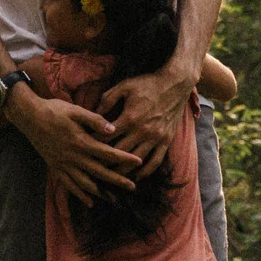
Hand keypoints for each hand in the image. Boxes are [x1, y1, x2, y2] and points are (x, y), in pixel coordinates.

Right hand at [7, 89, 141, 205]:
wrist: (29, 117)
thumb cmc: (54, 110)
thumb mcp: (75, 110)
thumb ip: (94, 120)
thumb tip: (113, 130)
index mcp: (81, 142)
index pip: (108, 153)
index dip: (124, 158)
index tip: (138, 162)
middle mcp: (74, 157)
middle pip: (100, 172)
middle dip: (118, 180)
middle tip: (133, 187)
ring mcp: (64, 164)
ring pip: (86, 183)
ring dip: (101, 192)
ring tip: (114, 198)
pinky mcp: (56, 168)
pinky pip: (70, 185)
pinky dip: (81, 195)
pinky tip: (90, 202)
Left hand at [97, 63, 192, 178]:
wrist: (175, 84)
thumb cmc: (148, 84)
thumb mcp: (124, 86)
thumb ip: (108, 99)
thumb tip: (95, 112)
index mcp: (130, 118)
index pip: (107, 137)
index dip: (94, 143)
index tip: (85, 148)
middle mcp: (142, 131)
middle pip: (119, 153)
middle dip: (105, 161)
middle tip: (93, 167)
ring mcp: (155, 138)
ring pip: (136, 161)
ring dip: (122, 171)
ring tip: (110, 177)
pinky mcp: (166, 141)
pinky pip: (155, 161)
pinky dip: (145, 171)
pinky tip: (136, 177)